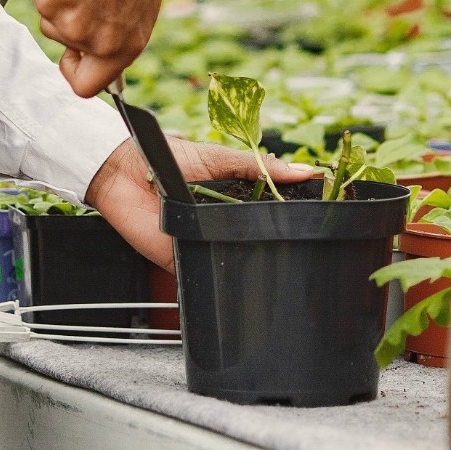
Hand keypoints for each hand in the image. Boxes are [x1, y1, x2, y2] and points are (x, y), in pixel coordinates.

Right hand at [22, 0, 161, 95]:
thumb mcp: (142, 4)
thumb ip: (119, 35)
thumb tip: (101, 49)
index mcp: (117, 46)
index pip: (85, 85)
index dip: (76, 70)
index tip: (73, 56)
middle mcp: (85, 35)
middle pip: (63, 38)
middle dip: (70, 17)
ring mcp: (57, 11)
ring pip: (49, 11)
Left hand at [84, 137, 318, 269]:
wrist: (124, 170)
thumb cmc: (170, 156)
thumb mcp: (221, 158)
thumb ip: (260, 166)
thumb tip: (306, 170)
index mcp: (234, 202)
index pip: (269, 220)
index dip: (294, 227)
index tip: (326, 232)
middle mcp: (221, 226)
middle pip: (256, 245)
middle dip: (277, 253)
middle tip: (309, 261)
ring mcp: (203, 245)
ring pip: (234, 265)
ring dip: (251, 270)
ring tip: (281, 278)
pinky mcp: (182, 262)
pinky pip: (203, 280)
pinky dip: (217, 285)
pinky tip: (239, 293)